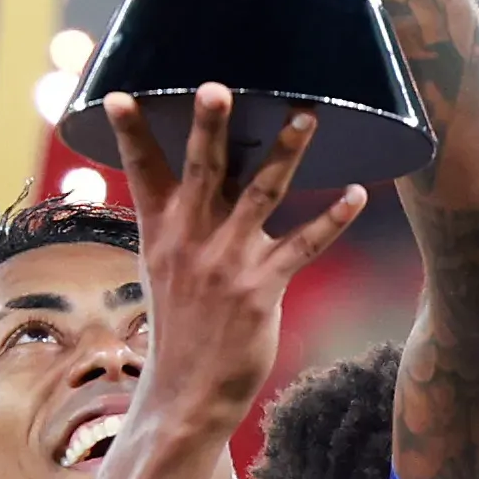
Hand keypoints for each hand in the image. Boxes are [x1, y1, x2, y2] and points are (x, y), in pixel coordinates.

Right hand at [97, 85, 371, 468]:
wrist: (188, 391)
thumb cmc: (180, 323)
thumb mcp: (164, 267)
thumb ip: (180, 219)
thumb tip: (192, 176)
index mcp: (162, 231)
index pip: (142, 172)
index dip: (131, 133)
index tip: (121, 96)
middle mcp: (192, 239)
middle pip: (203, 170)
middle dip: (209, 127)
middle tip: (216, 87)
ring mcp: (228, 261)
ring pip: (261, 194)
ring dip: (286, 153)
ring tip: (306, 116)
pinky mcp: (263, 287)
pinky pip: (304, 245)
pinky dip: (332, 219)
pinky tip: (357, 195)